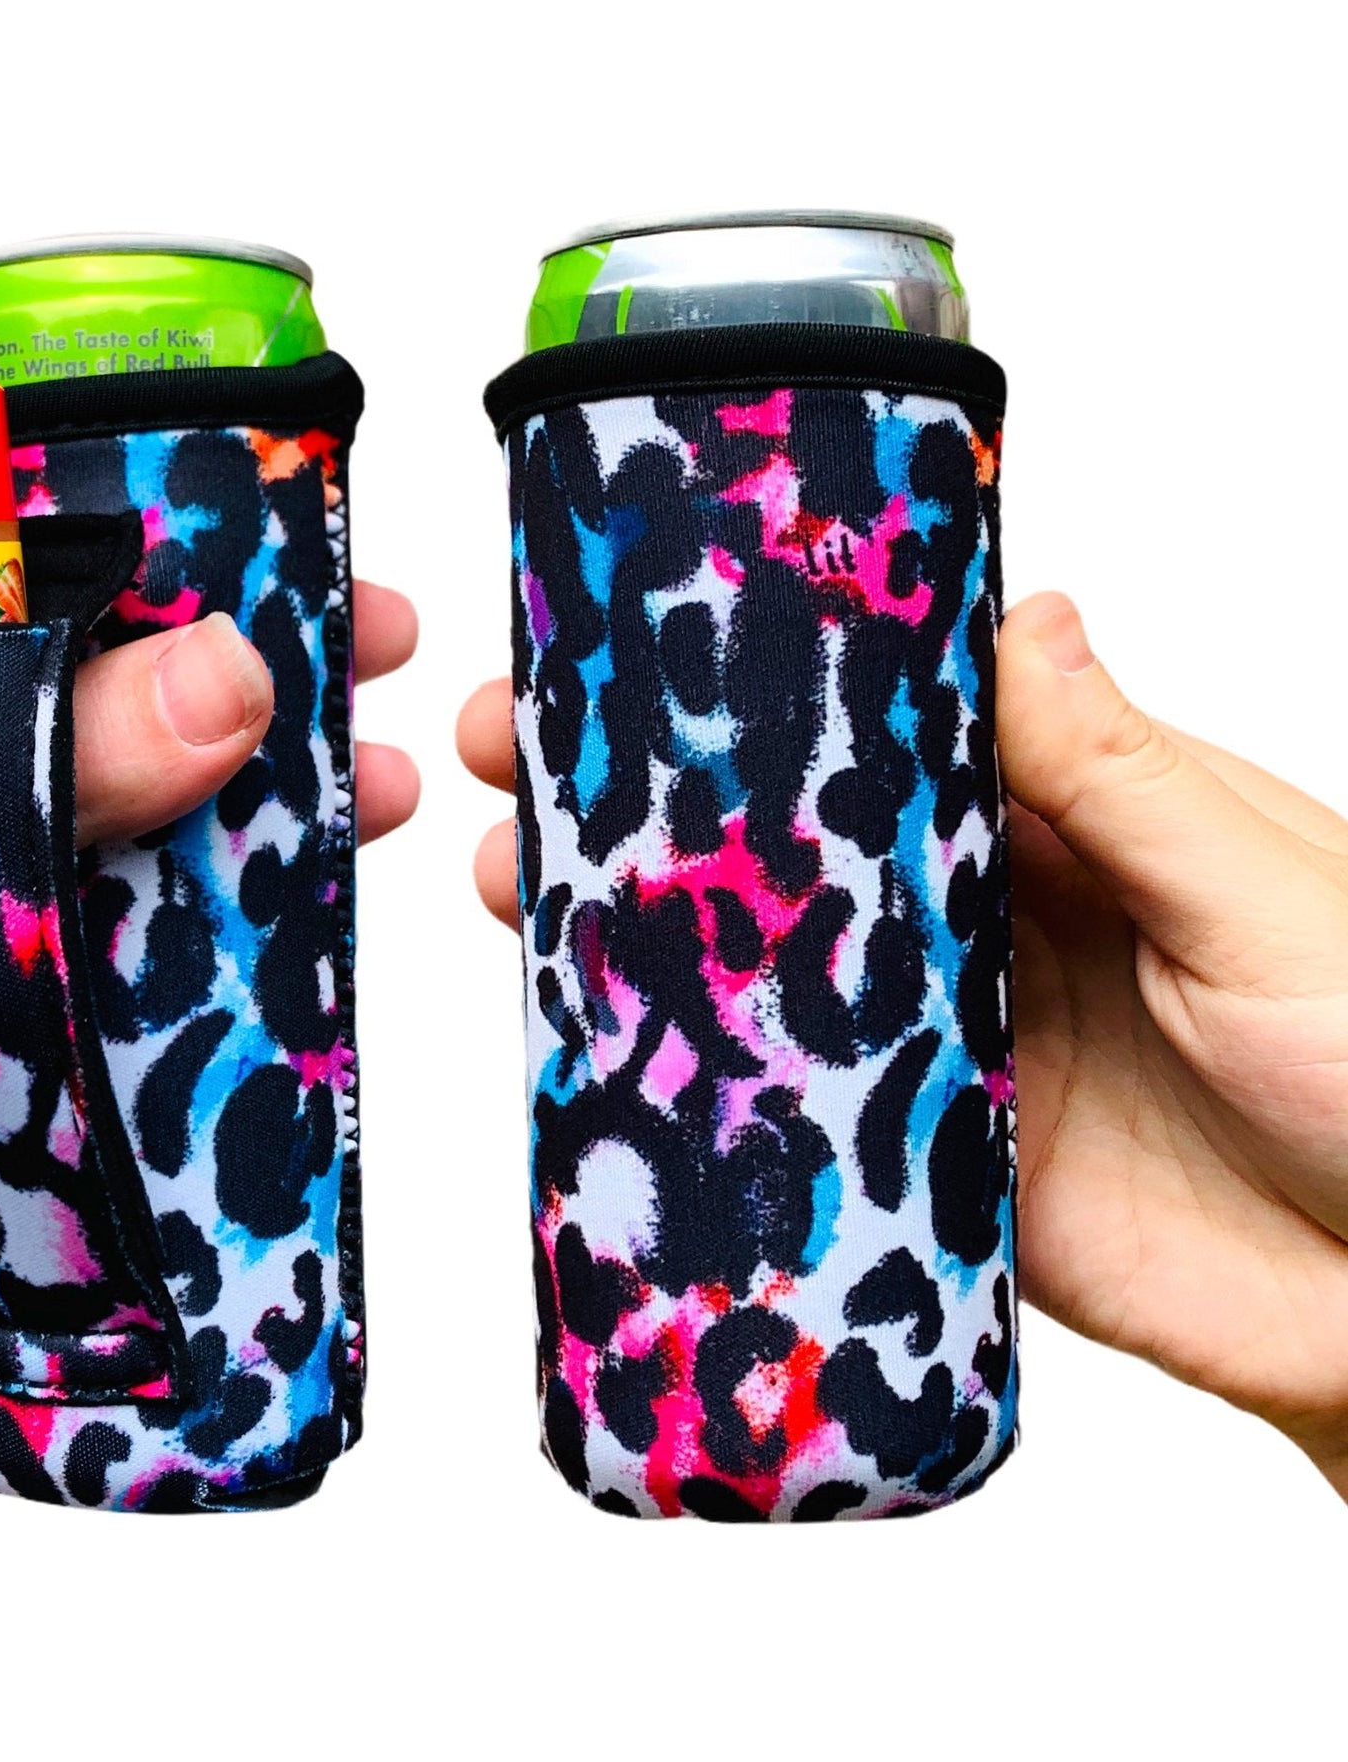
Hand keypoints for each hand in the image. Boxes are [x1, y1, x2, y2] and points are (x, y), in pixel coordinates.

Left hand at [0, 557, 418, 1445]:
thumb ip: (30, 763)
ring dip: (281, 789)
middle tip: (372, 637)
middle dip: (254, 654)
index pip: (27, 559)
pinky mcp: (69, 1002)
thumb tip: (223, 681)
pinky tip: (329, 904)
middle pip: (135, 680)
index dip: (147, 521)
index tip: (270, 508)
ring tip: (384, 777)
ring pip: (180, 809)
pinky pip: (186, 943)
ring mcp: (26, 892)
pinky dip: (263, 922)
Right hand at [457, 593, 1347, 1499]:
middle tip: (505, 747)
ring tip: (519, 880)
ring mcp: (944, 1031)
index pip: (888, 716)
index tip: (634, 631)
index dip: (764, 674)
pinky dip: (703, 1077)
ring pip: (766, 960)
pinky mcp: (924, 1154)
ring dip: (642, 922)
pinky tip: (600, 1043)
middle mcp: (988, 909)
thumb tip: (1024, 611)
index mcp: (1070, 813)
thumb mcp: (1260, 899)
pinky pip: (796, 1104)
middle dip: (650, 791)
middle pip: (791, 834)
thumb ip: (1124, 779)